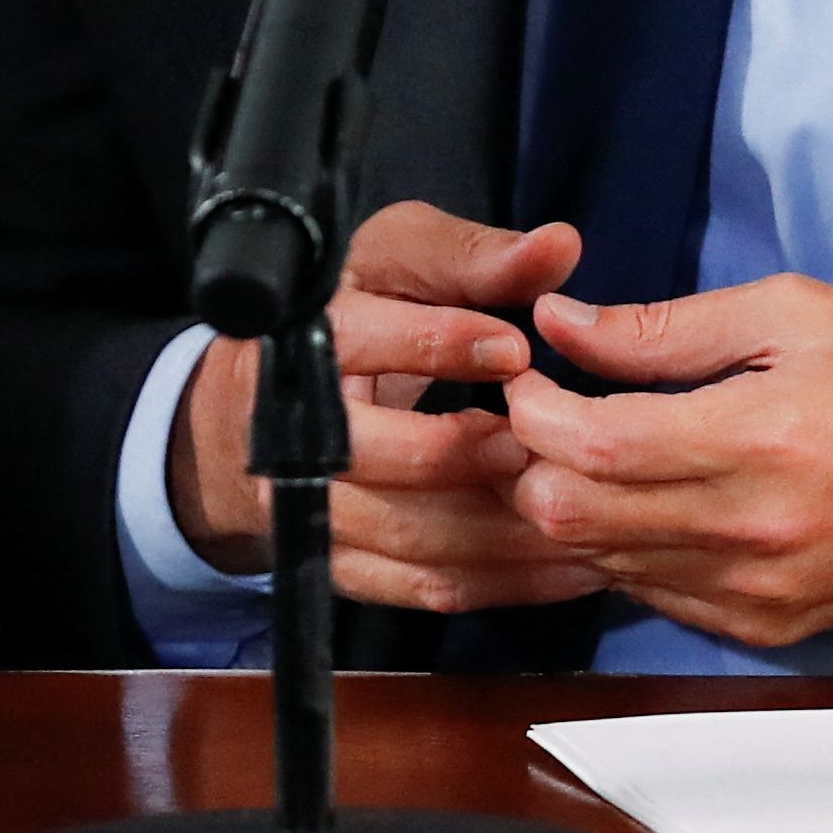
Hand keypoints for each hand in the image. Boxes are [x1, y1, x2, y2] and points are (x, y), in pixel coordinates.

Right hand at [167, 204, 604, 614]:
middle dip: (458, 454)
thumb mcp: (394, 263)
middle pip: (368, 456)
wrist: (254, 415)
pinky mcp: (344, 565)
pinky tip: (569, 560)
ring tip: (579, 505)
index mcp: (297, 337)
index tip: (513, 349)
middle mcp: (286, 430)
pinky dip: (506, 580)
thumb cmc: (347, 320)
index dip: (435, 343)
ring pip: (408, 533)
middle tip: (536, 442)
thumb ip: (472, 255)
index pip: (354, 341)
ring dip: (501, 528)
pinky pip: (429, 586)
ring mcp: (311, 509)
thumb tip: (557, 246)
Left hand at [499, 275, 832, 648]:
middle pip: (576, 517)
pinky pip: (655, 598)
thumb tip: (561, 321)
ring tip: (583, 454)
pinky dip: (625, 551)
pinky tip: (641, 502)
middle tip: (539, 414)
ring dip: (571, 508)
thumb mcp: (795, 314)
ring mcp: (759, 593)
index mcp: (760, 439)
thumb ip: (665, 327)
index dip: (532, 410)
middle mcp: (752, 532)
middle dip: (532, 460)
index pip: (593, 446)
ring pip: (603, 564)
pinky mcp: (769, 630)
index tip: (527, 375)